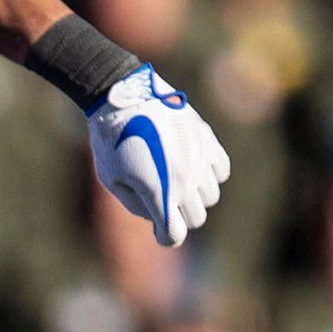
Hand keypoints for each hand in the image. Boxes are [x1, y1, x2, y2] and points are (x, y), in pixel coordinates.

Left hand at [90, 66, 229, 247]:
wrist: (124, 96)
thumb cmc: (110, 140)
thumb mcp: (112, 180)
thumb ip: (138, 205)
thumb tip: (160, 216)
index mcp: (160, 192)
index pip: (175, 235)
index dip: (164, 236)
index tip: (157, 227)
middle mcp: (185, 179)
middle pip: (196, 218)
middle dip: (179, 216)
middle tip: (162, 201)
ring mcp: (199, 158)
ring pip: (211, 196)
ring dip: (194, 196)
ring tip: (174, 181)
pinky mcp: (207, 139)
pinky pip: (222, 171)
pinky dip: (209, 175)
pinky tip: (191, 166)